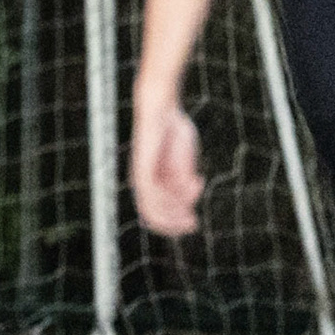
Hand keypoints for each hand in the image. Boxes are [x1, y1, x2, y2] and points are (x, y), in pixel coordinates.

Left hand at [130, 94, 203, 237]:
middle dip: (174, 223)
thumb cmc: (174, 132)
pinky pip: (149, 189)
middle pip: (153, 214)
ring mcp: (140, 175)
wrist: (163, 110)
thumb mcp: (184, 161)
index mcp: (153, 183)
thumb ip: (185, 179)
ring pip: (151, 205)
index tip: (194, 223)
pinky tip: (186, 196)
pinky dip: (167, 197)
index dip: (174, 223)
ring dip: (173, 211)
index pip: (157, 213)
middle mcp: (143, 182)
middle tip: (193, 223)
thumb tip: (191, 197)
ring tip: (192, 207)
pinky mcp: (142, 165)